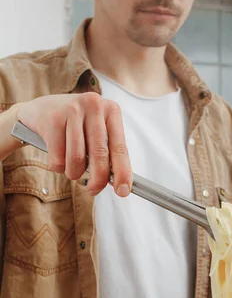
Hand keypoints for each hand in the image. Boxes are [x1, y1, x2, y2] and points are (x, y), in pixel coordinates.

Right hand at [17, 93, 131, 196]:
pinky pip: (58, 158)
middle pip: (99, 155)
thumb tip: (120, 185)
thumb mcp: (97, 133)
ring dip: (74, 173)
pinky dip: (58, 167)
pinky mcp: (52, 118)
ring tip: (72, 168)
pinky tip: (57, 156)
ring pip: (77, 159)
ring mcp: (72, 110)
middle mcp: (94, 106)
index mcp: (112, 111)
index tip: (123, 191)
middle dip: (97, 180)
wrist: (41, 110)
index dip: (122, 172)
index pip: (120, 148)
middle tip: (93, 190)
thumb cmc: (76, 127)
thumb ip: (109, 154)